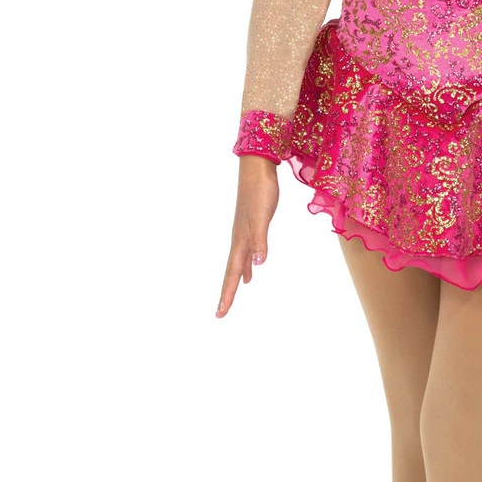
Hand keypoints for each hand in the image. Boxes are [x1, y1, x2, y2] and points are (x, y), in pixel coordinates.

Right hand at [216, 156, 279, 315]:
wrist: (258, 167)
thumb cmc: (261, 190)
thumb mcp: (262, 217)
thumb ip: (259, 240)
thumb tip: (257, 264)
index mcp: (241, 239)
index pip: (232, 273)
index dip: (227, 294)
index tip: (220, 314)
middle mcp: (239, 237)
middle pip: (232, 270)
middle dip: (227, 291)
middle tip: (221, 312)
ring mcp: (244, 230)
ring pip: (239, 261)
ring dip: (237, 277)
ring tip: (238, 292)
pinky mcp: (251, 223)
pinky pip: (247, 250)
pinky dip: (248, 263)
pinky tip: (253, 266)